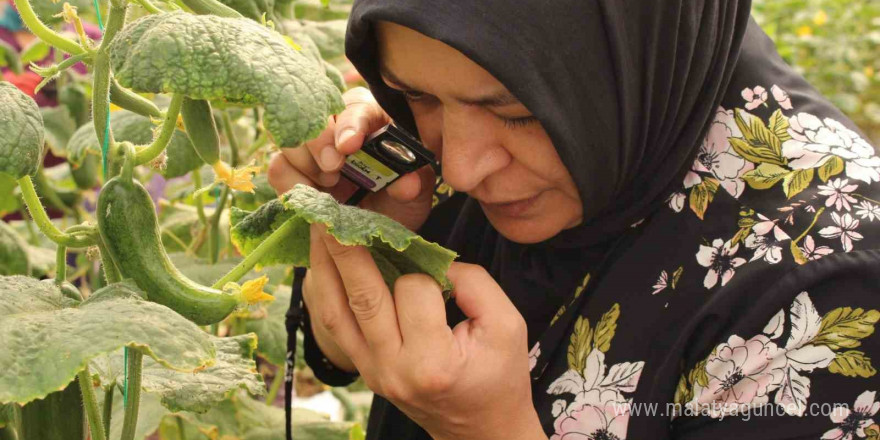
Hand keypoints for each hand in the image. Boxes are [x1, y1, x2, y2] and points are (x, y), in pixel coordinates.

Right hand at [267, 86, 435, 231]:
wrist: (381, 229)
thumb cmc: (400, 201)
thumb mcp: (416, 195)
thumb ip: (414, 185)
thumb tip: (406, 184)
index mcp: (373, 119)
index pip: (357, 106)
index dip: (351, 123)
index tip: (350, 146)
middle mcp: (338, 125)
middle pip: (314, 114)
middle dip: (320, 142)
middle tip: (333, 171)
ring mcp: (312, 147)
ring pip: (290, 138)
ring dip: (306, 164)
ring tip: (330, 187)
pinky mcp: (292, 170)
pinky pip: (278, 167)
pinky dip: (292, 184)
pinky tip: (315, 199)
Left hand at [307, 224, 545, 439]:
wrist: (482, 430)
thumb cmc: (500, 377)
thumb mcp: (508, 325)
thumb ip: (474, 283)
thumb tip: (431, 257)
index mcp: (433, 361)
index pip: (415, 291)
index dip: (425, 268)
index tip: (438, 266)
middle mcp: (395, 370)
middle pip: (363, 299)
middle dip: (345, 250)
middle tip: (330, 213)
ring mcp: (374, 374)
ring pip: (338, 313)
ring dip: (325, 268)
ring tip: (318, 230)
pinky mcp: (365, 371)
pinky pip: (336, 328)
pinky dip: (326, 293)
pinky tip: (322, 265)